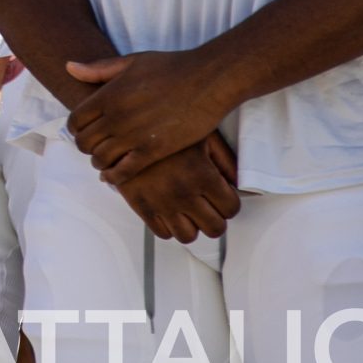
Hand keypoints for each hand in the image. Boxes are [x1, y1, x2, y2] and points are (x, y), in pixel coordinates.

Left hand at [66, 52, 234, 184]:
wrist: (207, 81)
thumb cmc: (171, 68)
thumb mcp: (131, 62)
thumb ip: (98, 69)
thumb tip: (68, 67)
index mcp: (108, 95)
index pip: (75, 121)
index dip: (75, 129)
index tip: (82, 131)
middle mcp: (116, 117)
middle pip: (84, 142)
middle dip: (85, 147)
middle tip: (94, 148)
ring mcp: (134, 135)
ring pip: (100, 159)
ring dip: (99, 162)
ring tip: (104, 161)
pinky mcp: (153, 151)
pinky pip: (124, 171)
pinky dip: (114, 176)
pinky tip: (114, 176)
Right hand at [110, 133, 240, 242]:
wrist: (124, 125)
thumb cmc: (166, 127)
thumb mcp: (203, 136)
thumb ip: (226, 161)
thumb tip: (238, 183)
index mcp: (203, 175)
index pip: (231, 208)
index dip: (229, 203)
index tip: (222, 197)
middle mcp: (184, 193)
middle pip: (214, 228)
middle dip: (215, 218)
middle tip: (209, 207)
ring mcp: (161, 202)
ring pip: (188, 236)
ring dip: (192, 225)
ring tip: (189, 210)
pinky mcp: (141, 206)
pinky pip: (162, 233)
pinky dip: (169, 226)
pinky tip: (169, 209)